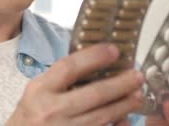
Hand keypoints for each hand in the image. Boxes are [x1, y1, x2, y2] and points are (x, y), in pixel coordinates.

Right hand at [6, 43, 144, 125]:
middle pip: (94, 94)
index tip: (114, 51)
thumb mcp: (38, 92)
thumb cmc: (30, 116)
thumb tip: (96, 63)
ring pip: (101, 117)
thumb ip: (61, 79)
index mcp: (40, 90)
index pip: (70, 67)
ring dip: (123, 105)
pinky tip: (125, 119)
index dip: (94, 57)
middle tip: (138, 76)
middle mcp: (51, 110)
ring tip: (138, 95)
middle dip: (120, 84)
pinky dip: (116, 125)